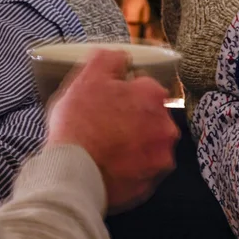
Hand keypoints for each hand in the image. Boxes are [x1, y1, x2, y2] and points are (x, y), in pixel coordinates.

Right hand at [47, 50, 179, 212]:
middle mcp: (166, 125)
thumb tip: (120, 56)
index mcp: (153, 95)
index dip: (122, 92)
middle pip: (150, 115)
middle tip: (105, 124)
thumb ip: (109, 59)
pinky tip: (110, 164)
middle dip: (132, 118)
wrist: (72, 174)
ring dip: (134, 143)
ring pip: (148, 142)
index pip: (143, 86)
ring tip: (106, 147)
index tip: (107, 101)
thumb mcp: (87, 78)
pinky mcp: (152, 182)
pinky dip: (130, 166)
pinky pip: (142, 168)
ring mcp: (161, 156)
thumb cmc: (79, 125)